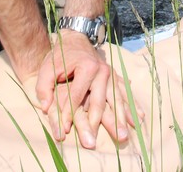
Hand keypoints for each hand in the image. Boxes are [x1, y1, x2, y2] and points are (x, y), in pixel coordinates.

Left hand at [36, 30, 136, 147]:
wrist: (76, 38)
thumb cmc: (60, 55)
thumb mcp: (47, 68)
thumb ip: (44, 87)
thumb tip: (46, 108)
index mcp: (86, 68)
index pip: (76, 97)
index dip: (68, 114)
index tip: (63, 131)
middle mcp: (102, 71)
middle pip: (100, 102)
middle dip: (98, 124)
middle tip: (95, 142)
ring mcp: (111, 74)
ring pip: (116, 100)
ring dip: (121, 119)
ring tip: (124, 136)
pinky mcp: (115, 77)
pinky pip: (124, 94)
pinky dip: (131, 107)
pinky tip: (138, 119)